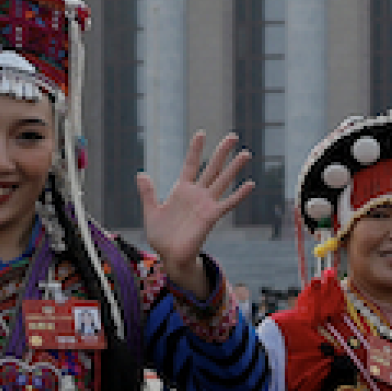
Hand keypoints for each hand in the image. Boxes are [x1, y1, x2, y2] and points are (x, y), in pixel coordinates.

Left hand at [139, 132, 255, 297]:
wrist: (170, 256)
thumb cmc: (161, 236)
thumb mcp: (151, 211)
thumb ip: (148, 193)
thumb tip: (141, 174)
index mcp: (182, 190)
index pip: (191, 164)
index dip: (196, 150)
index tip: (201, 134)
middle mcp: (196, 194)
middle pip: (212, 168)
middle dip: (222, 152)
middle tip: (233, 136)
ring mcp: (206, 204)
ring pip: (222, 181)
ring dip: (234, 168)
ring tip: (246, 153)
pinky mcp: (211, 216)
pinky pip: (228, 203)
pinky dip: (239, 195)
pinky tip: (250, 184)